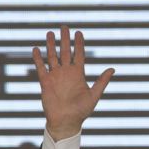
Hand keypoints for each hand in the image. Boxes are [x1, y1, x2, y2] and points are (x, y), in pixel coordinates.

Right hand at [32, 26, 114, 140]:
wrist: (66, 121)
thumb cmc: (82, 111)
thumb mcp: (94, 95)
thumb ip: (102, 81)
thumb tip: (112, 69)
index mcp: (78, 74)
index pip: (79, 55)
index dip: (79, 44)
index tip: (79, 33)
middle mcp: (66, 73)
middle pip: (65, 52)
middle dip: (65, 39)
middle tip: (64, 26)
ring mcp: (55, 76)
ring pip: (52, 57)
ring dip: (51, 45)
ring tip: (50, 33)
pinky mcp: (45, 82)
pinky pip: (41, 68)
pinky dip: (38, 59)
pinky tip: (36, 48)